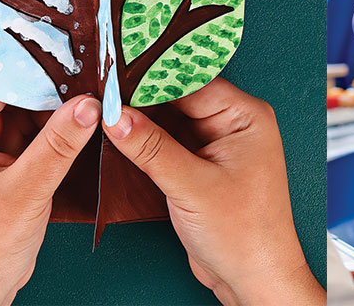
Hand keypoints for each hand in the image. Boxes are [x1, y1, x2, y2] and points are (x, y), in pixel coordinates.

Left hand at [0, 83, 100, 305]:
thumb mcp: (25, 193)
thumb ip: (58, 146)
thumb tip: (89, 104)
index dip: (28, 63)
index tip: (65, 49)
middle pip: (11, 87)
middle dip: (49, 81)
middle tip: (90, 70)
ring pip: (27, 105)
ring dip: (57, 102)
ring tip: (92, 91)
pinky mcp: (6, 156)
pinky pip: (35, 127)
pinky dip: (58, 123)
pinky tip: (83, 117)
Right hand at [103, 79, 317, 305]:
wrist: (253, 278)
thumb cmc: (245, 234)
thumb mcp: (192, 187)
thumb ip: (151, 148)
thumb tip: (116, 116)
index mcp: (245, 117)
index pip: (191, 82)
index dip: (151, 78)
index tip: (114, 75)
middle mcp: (232, 125)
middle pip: (177, 98)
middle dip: (141, 98)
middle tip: (100, 93)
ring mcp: (215, 146)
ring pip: (168, 120)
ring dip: (140, 120)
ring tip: (102, 111)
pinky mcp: (199, 166)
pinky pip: (167, 143)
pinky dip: (145, 142)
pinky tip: (118, 138)